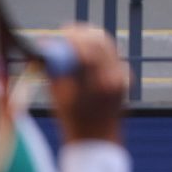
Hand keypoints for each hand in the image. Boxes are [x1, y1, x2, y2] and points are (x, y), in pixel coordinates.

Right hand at [48, 24, 127, 145]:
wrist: (97, 140)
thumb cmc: (72, 120)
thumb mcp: (57, 96)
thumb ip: (52, 69)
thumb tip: (45, 45)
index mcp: (95, 81)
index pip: (87, 46)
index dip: (74, 35)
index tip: (63, 30)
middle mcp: (112, 77)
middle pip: (101, 42)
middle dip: (84, 33)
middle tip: (69, 32)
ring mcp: (122, 78)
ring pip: (108, 47)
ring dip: (92, 42)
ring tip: (77, 45)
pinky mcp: (126, 80)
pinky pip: (113, 58)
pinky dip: (100, 54)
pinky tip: (89, 60)